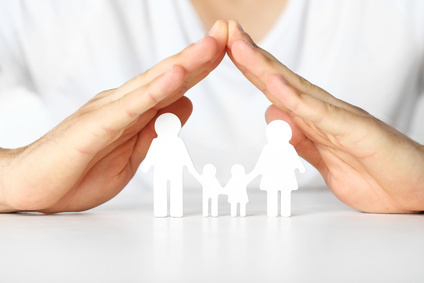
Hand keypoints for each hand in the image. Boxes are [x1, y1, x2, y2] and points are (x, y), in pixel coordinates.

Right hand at [0, 20, 227, 212]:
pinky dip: (155, 91)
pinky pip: (131, 107)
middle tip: (227, 32)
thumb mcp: (132, 154)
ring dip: (185, 63)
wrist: (30, 186)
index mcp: (133, 111)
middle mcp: (123, 103)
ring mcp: (109, 111)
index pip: (173, 84)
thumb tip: (186, 104)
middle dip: (200, 54)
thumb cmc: (77, 172)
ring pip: (153, 83)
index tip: (225, 50)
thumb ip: (157, 129)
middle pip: (168, 75)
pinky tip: (176, 77)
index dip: (200, 66)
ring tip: (212, 45)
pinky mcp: (96, 126)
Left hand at [227, 20, 423, 212]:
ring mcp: (340, 117)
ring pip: (295, 88)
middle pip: (281, 79)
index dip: (253, 70)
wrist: (418, 190)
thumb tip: (273, 116)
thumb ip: (301, 141)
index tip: (231, 51)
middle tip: (228, 31)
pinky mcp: (355, 130)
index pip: (277, 89)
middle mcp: (325, 111)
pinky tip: (273, 83)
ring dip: (265, 66)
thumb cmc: (377, 176)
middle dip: (251, 56)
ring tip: (240, 45)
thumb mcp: (325, 164)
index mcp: (316, 120)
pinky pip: (319, 113)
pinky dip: (295, 98)